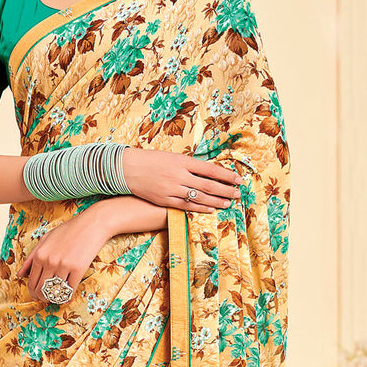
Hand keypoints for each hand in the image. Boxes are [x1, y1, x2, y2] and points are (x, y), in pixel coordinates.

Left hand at [17, 210, 107, 303]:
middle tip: (46, 300)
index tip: (36, 296)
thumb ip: (31, 256)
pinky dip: (67, 297)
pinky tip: (67, 297)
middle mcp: (50, 261)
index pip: (31, 282)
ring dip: (55, 298)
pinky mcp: (78, 269)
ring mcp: (64, 266)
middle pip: (41, 289)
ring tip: (57, 297)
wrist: (92, 224)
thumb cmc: (69, 230)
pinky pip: (70, 290)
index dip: (33, 292)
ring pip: (55, 292)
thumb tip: (20, 274)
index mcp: (40, 254)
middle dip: (42, 298)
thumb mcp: (46, 238)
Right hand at [121, 147, 243, 212]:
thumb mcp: (172, 157)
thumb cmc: (150, 160)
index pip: (210, 169)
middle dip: (225, 190)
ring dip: (216, 201)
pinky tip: (210, 209)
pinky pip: (186, 205)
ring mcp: (172, 189)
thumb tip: (208, 171)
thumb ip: (188, 164)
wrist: (127, 169)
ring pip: (200, 197)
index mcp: (182, 160)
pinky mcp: (164, 200)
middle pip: (208, 185)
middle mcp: (179, 175)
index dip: (226, 175)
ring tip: (228, 203)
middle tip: (238, 194)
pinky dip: (200, 208)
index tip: (238, 179)